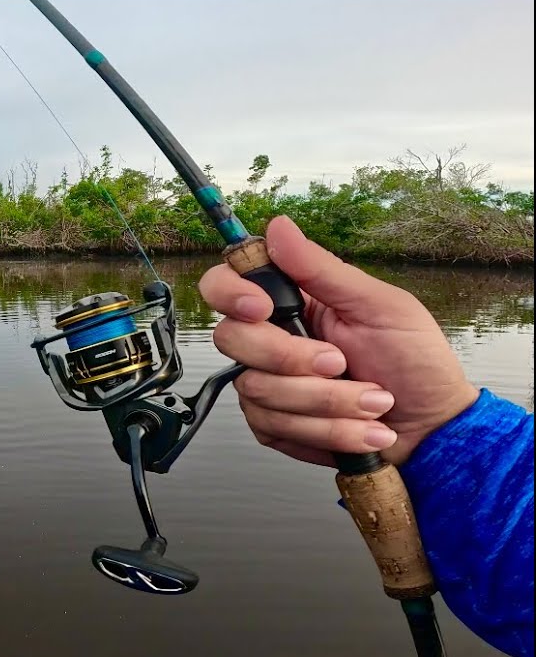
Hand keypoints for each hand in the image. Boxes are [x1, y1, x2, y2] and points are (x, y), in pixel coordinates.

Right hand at [198, 216, 478, 467]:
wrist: (431, 428)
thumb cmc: (415, 362)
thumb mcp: (378, 306)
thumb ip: (322, 269)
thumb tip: (279, 226)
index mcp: (291, 302)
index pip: (224, 284)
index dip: (231, 293)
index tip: (261, 308)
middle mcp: (269, 340)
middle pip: (232, 339)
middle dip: (291, 358)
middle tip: (340, 363)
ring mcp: (266, 384)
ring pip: (258, 390)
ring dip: (326, 402)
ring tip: (372, 403)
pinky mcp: (272, 425)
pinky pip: (273, 428)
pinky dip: (326, 431)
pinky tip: (361, 428)